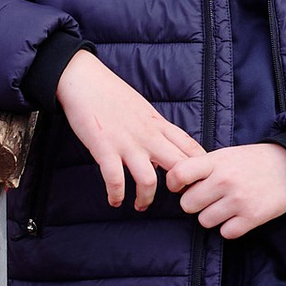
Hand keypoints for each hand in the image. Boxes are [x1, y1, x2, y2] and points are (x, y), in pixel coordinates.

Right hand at [54, 47, 206, 213]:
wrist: (84, 80)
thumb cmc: (111, 95)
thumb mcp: (143, 109)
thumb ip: (156, 129)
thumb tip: (166, 147)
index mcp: (158, 124)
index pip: (190, 148)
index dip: (201, 168)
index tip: (200, 182)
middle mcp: (148, 135)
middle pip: (179, 167)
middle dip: (181, 188)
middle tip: (173, 200)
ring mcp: (127, 143)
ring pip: (149, 180)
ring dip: (146, 198)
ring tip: (141, 206)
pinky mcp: (104, 148)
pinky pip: (115, 180)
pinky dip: (116, 195)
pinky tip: (115, 201)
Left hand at [169, 140, 285, 240]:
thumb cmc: (251, 162)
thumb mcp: (225, 155)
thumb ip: (201, 168)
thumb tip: (175, 185)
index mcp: (215, 162)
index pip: (179, 174)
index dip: (174, 183)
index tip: (182, 185)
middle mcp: (224, 180)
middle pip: (187, 204)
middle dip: (196, 203)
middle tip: (210, 198)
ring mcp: (238, 200)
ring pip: (204, 221)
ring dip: (213, 217)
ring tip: (227, 205)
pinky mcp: (252, 217)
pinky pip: (225, 232)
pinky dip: (230, 227)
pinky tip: (239, 215)